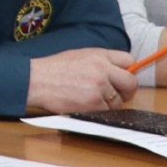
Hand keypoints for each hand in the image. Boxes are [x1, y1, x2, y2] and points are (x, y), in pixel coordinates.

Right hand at [25, 48, 140, 115]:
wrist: (35, 80)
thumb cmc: (53, 69)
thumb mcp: (79, 56)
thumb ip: (100, 61)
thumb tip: (117, 71)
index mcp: (99, 55)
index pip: (129, 60)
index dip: (128, 71)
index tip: (123, 78)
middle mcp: (102, 69)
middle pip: (131, 83)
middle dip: (126, 91)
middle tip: (117, 95)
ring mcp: (99, 87)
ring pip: (118, 101)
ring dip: (108, 103)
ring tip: (90, 99)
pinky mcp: (93, 103)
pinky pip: (106, 111)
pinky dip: (98, 111)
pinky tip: (84, 105)